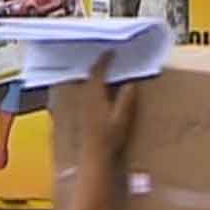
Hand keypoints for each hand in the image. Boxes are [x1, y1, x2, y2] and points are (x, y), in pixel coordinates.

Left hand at [75, 52, 139, 166]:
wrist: (93, 158)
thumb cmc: (109, 139)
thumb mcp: (122, 118)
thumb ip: (126, 100)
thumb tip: (131, 83)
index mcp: (94, 95)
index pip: (97, 72)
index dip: (104, 60)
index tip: (111, 52)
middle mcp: (83, 98)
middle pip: (87, 76)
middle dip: (96, 66)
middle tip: (105, 59)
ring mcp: (79, 107)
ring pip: (83, 85)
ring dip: (90, 76)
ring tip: (99, 71)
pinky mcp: (78, 115)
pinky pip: (81, 94)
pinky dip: (87, 87)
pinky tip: (93, 92)